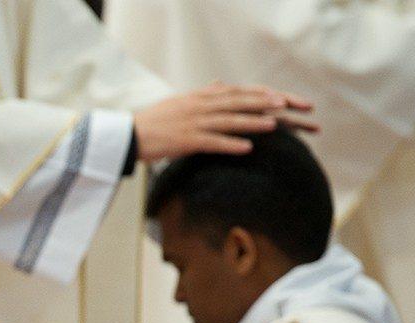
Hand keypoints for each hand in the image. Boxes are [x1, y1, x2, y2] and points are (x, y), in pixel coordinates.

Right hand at [133, 82, 318, 161]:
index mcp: (198, 96)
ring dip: (252, 122)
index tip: (278, 94)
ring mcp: (192, 123)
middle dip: (262, 103)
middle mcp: (198, 106)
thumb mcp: (178, 101)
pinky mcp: (185, 141)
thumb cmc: (153, 121)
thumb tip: (219, 83)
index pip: (234, 91)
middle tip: (286, 104)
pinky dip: (230, 144)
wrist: (128, 136)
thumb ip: (202, 93)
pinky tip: (247, 148)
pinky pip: (212, 142)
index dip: (257, 93)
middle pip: (236, 103)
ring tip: (274, 124)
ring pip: (228, 121)